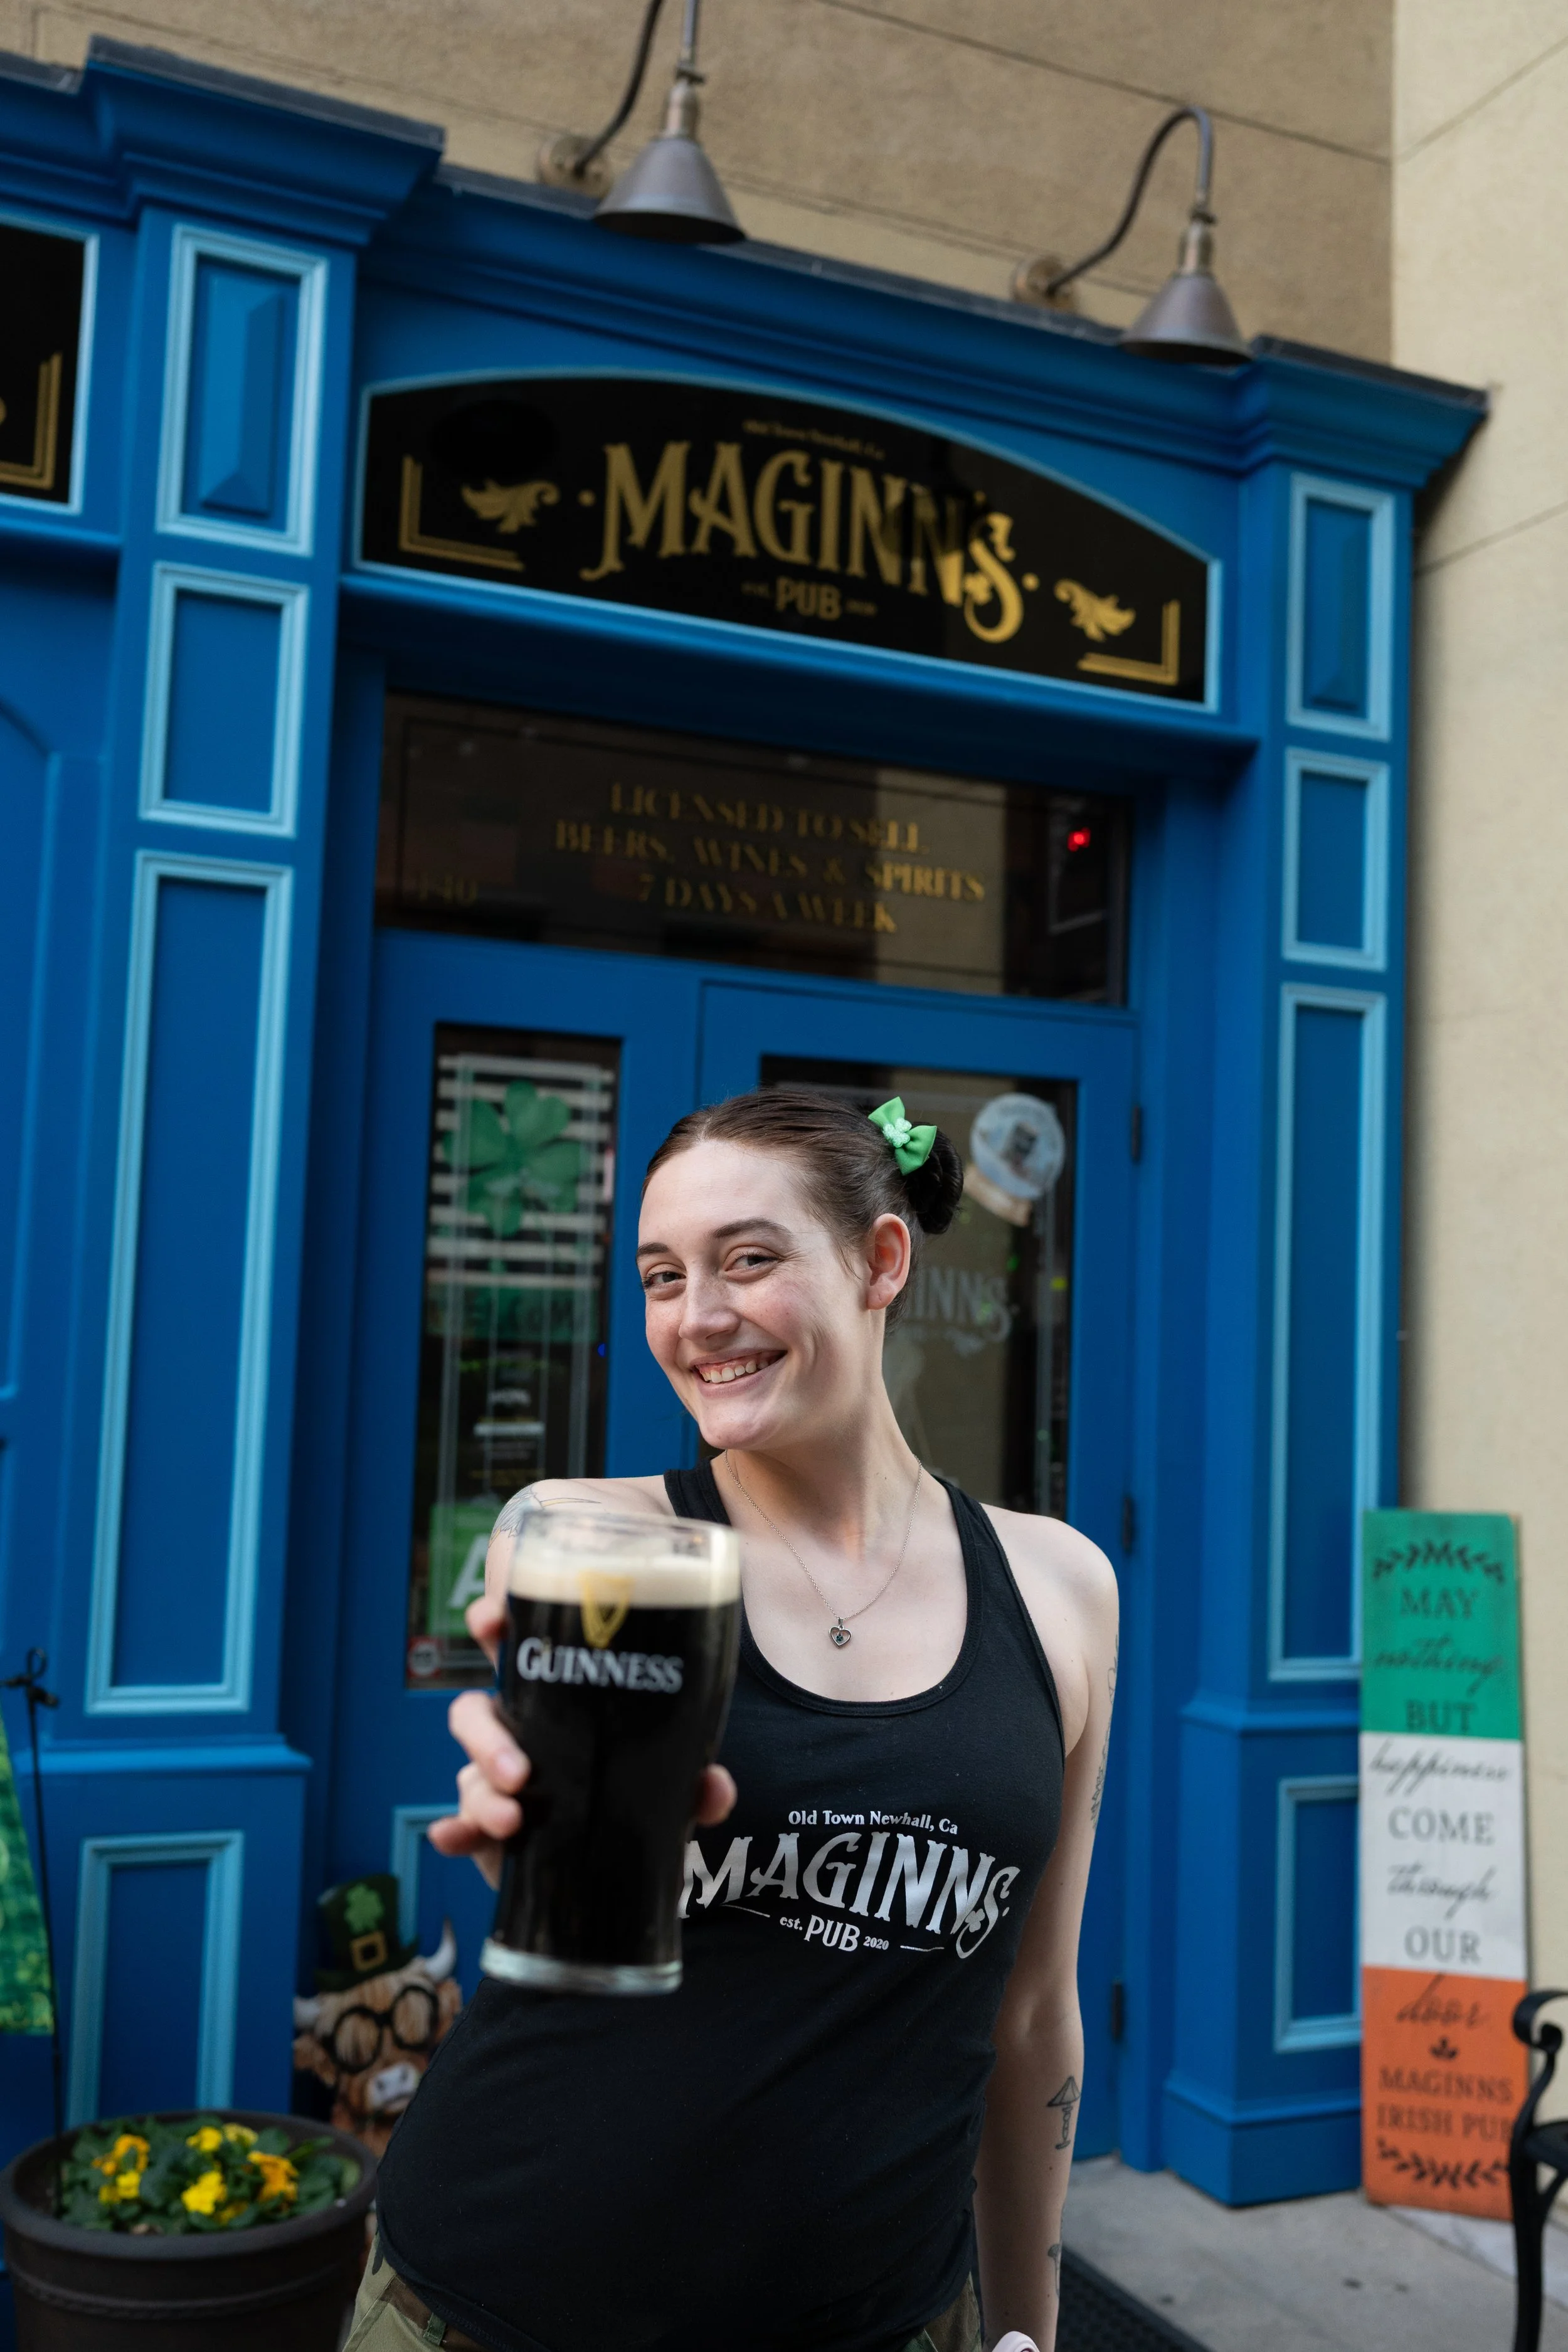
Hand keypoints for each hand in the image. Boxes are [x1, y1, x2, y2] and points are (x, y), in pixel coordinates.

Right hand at [425, 1595, 738, 1888]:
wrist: (611, 1868)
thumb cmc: (629, 1798)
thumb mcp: (664, 1786)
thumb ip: (690, 1783)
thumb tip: (713, 1788)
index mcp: (553, 1702)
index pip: (513, 1650)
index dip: (493, 1626)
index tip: (491, 1619)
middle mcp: (516, 1735)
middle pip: (473, 1712)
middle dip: (483, 1733)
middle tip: (518, 1769)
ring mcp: (493, 1783)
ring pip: (467, 1773)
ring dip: (483, 1794)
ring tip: (513, 1818)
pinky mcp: (483, 1830)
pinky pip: (456, 1826)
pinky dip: (453, 1831)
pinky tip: (454, 1839)